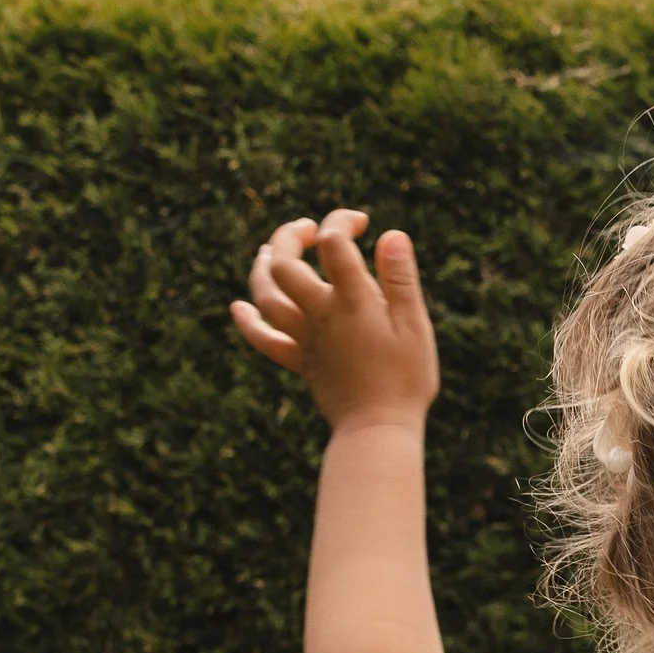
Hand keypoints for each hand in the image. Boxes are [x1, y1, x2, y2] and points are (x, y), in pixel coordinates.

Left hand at [229, 209, 438, 429]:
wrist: (379, 430)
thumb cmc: (406, 379)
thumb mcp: (415, 326)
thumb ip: (400, 279)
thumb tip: (390, 234)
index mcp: (352, 301)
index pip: (333, 243)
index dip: (340, 222)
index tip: (360, 223)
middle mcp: (320, 315)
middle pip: (285, 264)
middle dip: (291, 236)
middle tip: (308, 228)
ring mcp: (306, 338)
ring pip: (266, 296)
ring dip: (262, 267)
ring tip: (270, 250)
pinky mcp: (301, 362)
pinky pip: (265, 340)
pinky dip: (248, 322)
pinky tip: (239, 308)